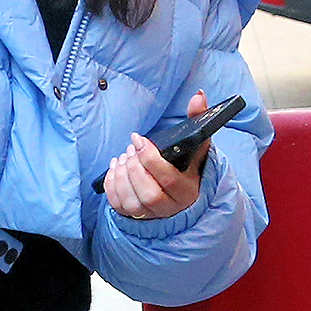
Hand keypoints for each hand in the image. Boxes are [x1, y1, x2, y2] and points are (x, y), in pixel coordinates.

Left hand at [103, 91, 209, 219]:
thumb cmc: (186, 164)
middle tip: (130, 148)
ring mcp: (151, 215)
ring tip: (123, 156)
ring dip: (122, 175)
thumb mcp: (195, 144)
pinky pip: (118, 205)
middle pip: (149, 193)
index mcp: (188, 191)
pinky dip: (112, 185)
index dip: (150, 158)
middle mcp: (170, 207)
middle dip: (135, 167)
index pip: (169, 179)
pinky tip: (115, 167)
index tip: (138, 138)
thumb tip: (198, 95)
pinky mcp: (134, 215)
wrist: (179, 192)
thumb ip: (197, 119)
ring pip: (132, 202)